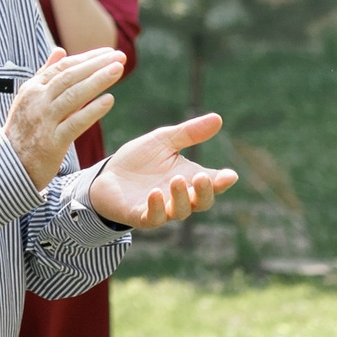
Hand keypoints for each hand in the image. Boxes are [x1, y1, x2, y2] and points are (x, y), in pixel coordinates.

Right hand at [3, 48, 124, 188]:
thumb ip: (46, 74)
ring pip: (73, 96)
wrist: (9, 164)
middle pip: (69, 78)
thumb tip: (60, 50)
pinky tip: (109, 100)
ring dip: (97, 81)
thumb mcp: (29, 98)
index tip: (109, 51)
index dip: (87, 58)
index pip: (63, 67)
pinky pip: (74, 124)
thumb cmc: (24, 129)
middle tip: (120, 56)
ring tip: (118, 70)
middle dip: (96, 65)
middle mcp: (37, 102)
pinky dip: (92, 111)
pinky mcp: (52, 143)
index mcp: (32, 89)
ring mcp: (43, 122)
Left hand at [87, 113, 239, 228]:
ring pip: (181, 211)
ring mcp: (162, 208)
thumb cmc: (139, 159)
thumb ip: (188, 133)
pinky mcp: (141, 216)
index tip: (230, 176)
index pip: (214, 183)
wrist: (106, 175)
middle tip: (202, 177)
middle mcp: (180, 196)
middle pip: (203, 202)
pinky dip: (156, 207)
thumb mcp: (163, 140)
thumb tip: (217, 118)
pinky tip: (155, 193)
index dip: (223, 181)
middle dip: (205, 191)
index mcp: (190, 178)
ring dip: (181, 197)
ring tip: (176, 179)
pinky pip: (154, 218)